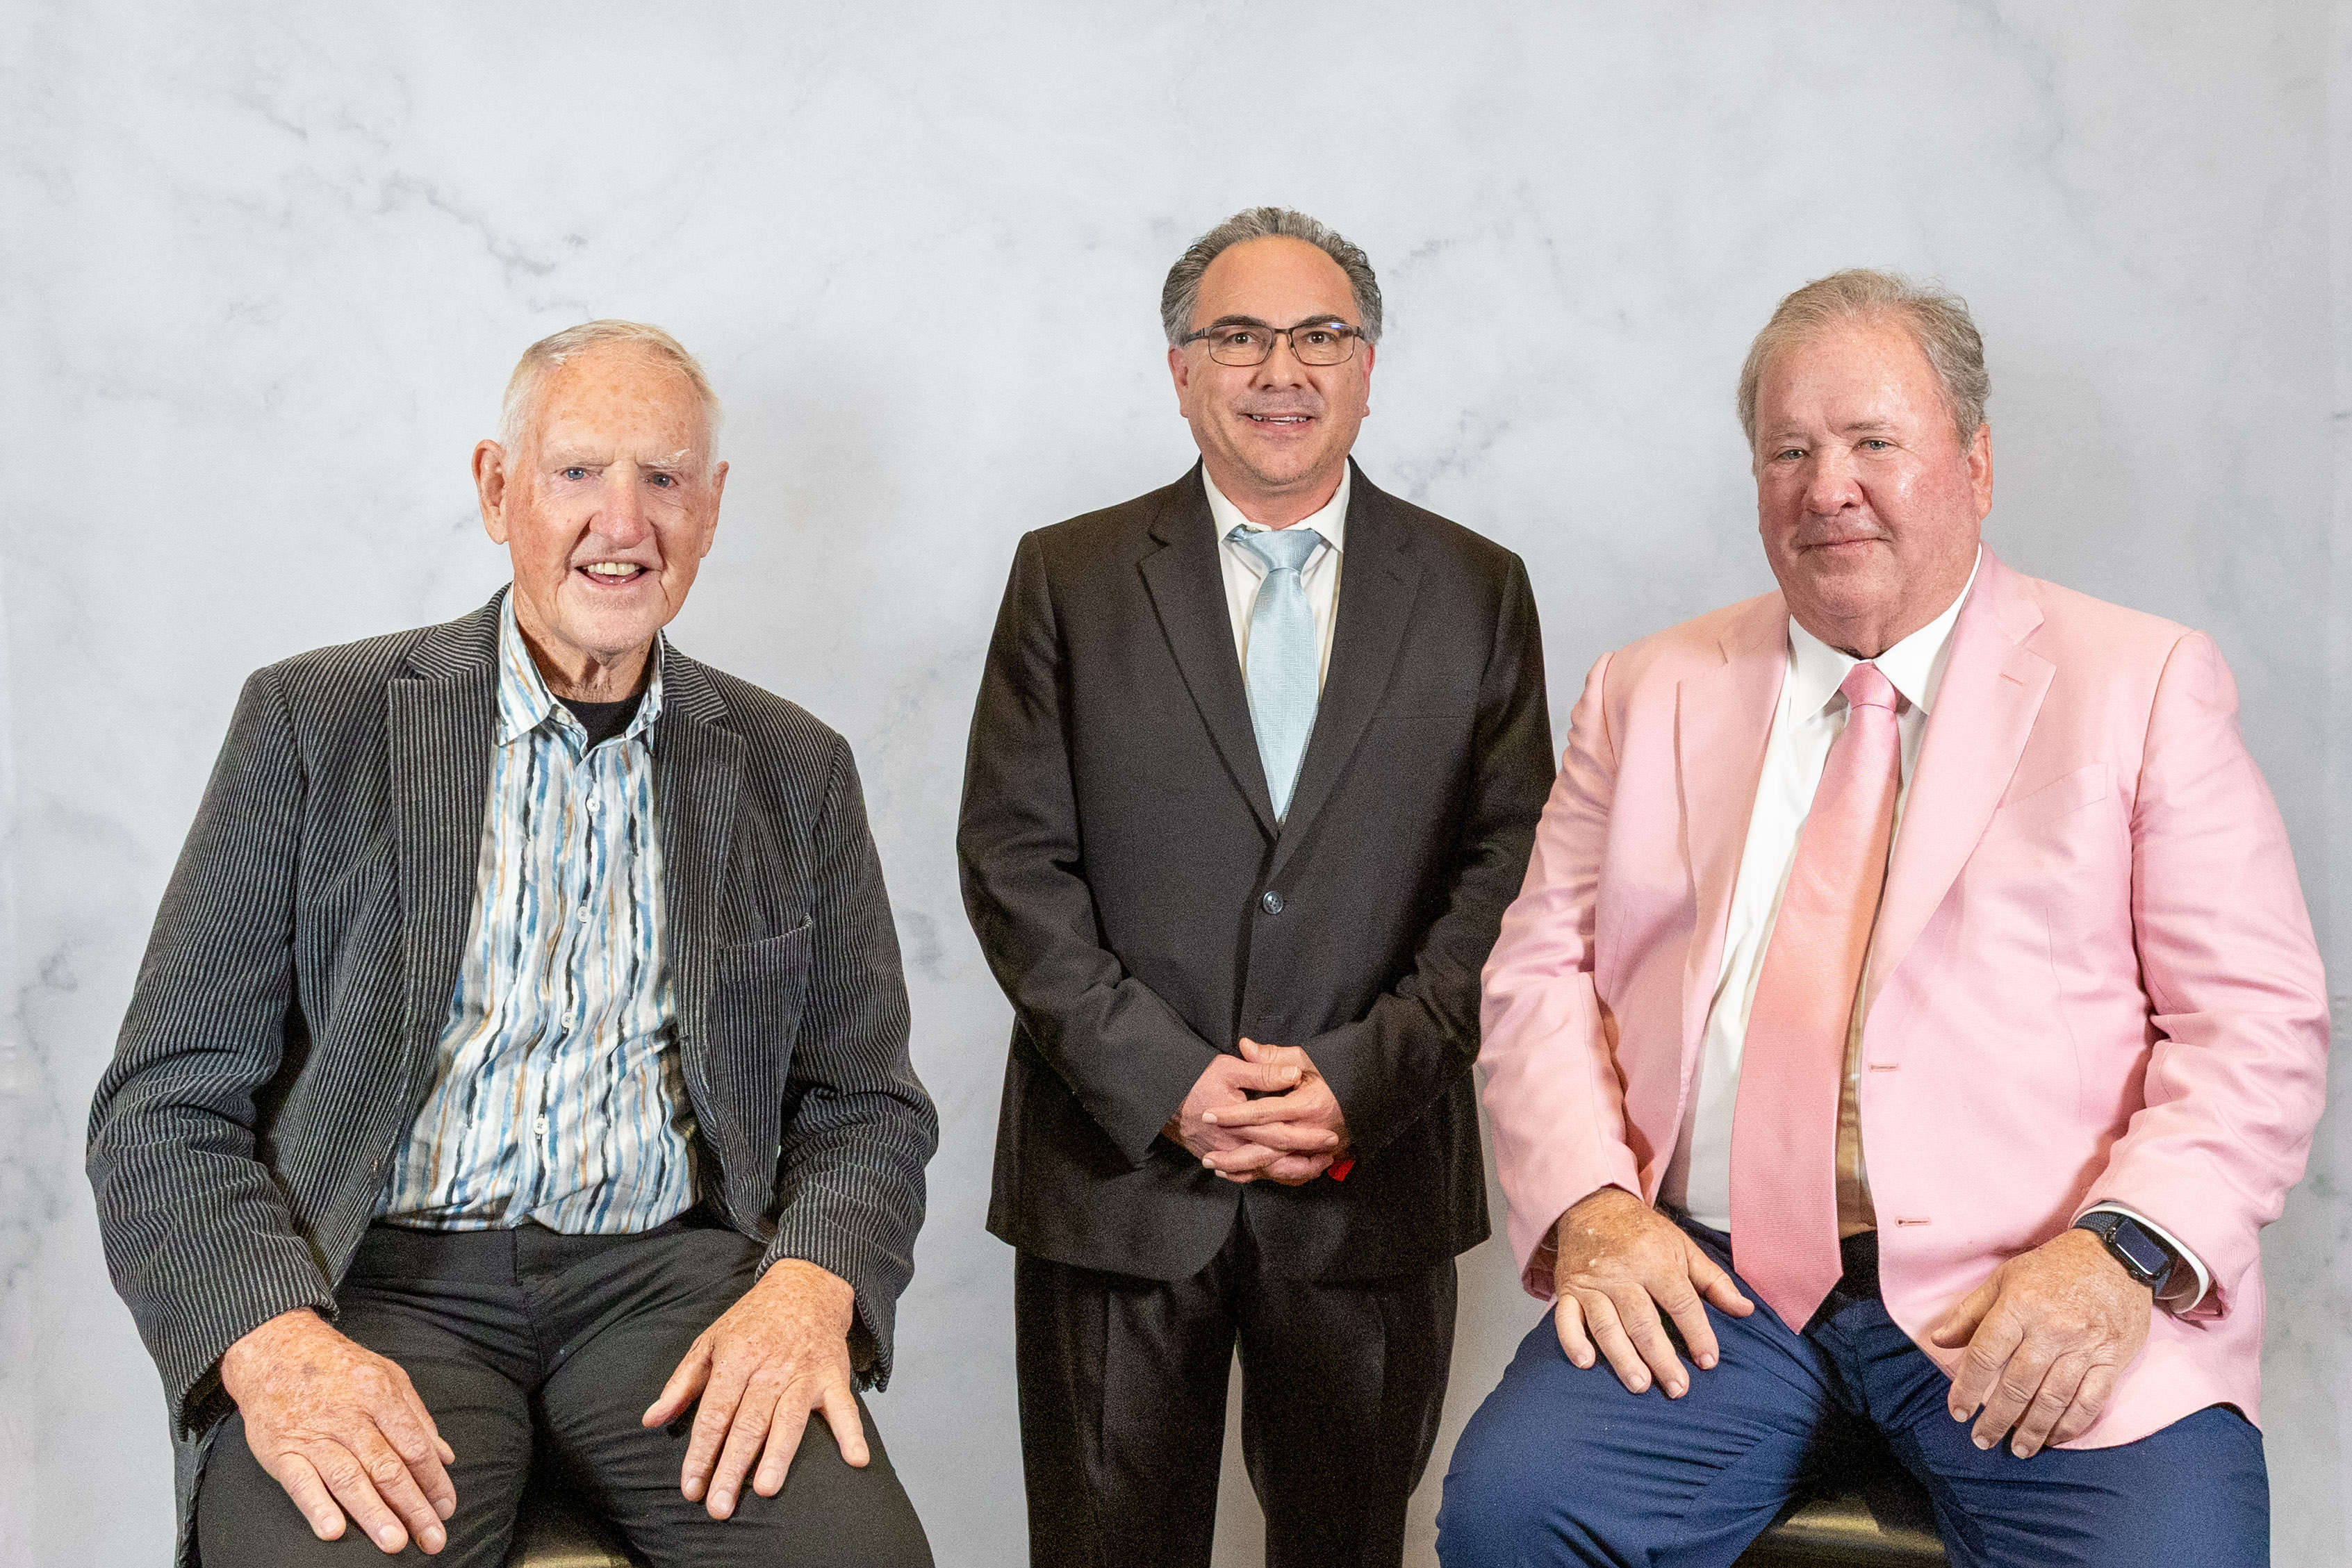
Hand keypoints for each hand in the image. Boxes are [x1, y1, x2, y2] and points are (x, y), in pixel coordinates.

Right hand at [217, 1308, 456, 1554]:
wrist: (274, 1348)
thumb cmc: (337, 1366)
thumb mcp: (388, 1375)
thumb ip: (418, 1417)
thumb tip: (445, 1456)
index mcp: (380, 1395)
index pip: (414, 1445)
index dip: (434, 1480)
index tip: (446, 1508)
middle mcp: (349, 1416)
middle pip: (387, 1467)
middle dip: (413, 1506)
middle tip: (432, 1537)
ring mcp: (314, 1435)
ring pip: (349, 1478)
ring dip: (373, 1513)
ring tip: (394, 1542)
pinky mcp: (282, 1451)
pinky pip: (300, 1483)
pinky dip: (317, 1507)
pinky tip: (333, 1530)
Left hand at [643, 1260, 865, 1518]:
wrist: (806, 1285)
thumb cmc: (753, 1319)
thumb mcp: (709, 1341)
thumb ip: (681, 1383)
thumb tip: (651, 1420)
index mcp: (735, 1360)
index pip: (714, 1414)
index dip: (701, 1453)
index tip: (690, 1488)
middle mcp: (770, 1369)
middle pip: (748, 1424)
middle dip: (732, 1467)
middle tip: (719, 1508)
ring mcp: (804, 1374)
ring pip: (789, 1419)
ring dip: (778, 1454)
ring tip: (765, 1489)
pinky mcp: (833, 1376)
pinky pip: (845, 1407)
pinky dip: (852, 1432)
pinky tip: (856, 1460)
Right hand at [1160, 1048, 1328, 1182]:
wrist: (1161, 1101)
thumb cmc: (1195, 1080)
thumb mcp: (1229, 1068)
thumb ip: (1263, 1072)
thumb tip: (1294, 1074)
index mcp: (1242, 1123)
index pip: (1282, 1135)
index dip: (1308, 1138)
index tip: (1331, 1137)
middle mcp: (1235, 1145)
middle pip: (1277, 1161)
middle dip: (1306, 1162)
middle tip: (1329, 1158)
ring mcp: (1226, 1156)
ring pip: (1263, 1173)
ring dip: (1290, 1172)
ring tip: (1313, 1168)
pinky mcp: (1219, 1159)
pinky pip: (1245, 1176)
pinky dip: (1265, 1177)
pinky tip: (1280, 1174)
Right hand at [1549, 1186, 1753, 1397]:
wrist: (1591, 1205)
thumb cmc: (1642, 1232)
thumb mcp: (1683, 1247)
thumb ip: (1713, 1281)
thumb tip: (1745, 1310)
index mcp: (1654, 1260)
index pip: (1680, 1302)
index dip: (1697, 1332)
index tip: (1708, 1361)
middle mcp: (1621, 1272)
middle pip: (1642, 1320)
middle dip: (1661, 1357)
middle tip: (1677, 1388)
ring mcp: (1591, 1283)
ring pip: (1606, 1325)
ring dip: (1622, 1357)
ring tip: (1640, 1385)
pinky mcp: (1567, 1290)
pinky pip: (1564, 1318)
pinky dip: (1572, 1341)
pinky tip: (1586, 1363)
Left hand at [1929, 1226, 2151, 1456]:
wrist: (2117, 1255)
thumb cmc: (2053, 1266)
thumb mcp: (2004, 1278)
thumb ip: (1971, 1312)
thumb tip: (1939, 1341)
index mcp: (2019, 1307)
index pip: (1985, 1355)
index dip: (1967, 1388)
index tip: (1958, 1412)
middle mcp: (2051, 1330)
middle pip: (2018, 1385)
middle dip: (1997, 1419)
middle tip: (1982, 1440)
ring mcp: (2084, 1347)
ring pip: (2053, 1399)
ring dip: (2033, 1431)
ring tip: (2018, 1450)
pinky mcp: (2112, 1358)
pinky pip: (2090, 1401)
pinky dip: (2071, 1425)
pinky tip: (2055, 1438)